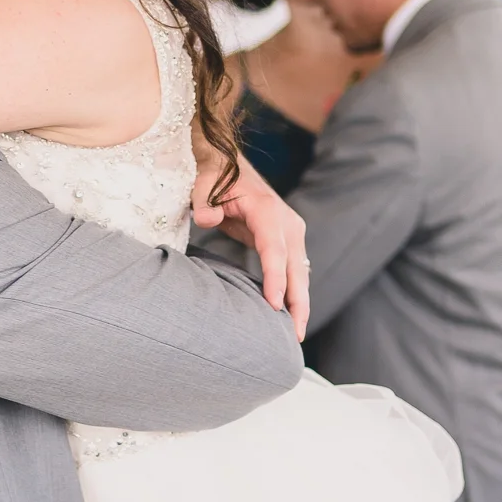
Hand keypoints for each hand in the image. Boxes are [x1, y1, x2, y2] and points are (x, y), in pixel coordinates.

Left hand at [193, 155, 309, 339]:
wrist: (228, 166)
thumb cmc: (213, 178)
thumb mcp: (203, 185)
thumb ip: (204, 202)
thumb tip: (208, 219)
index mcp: (267, 211)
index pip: (274, 250)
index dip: (275, 278)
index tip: (275, 305)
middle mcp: (287, 223)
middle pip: (296, 268)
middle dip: (298, 303)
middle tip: (295, 335)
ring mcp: (291, 233)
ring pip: (299, 273)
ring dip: (300, 303)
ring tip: (295, 335)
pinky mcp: (287, 241)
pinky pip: (293, 271)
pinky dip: (293, 293)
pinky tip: (289, 317)